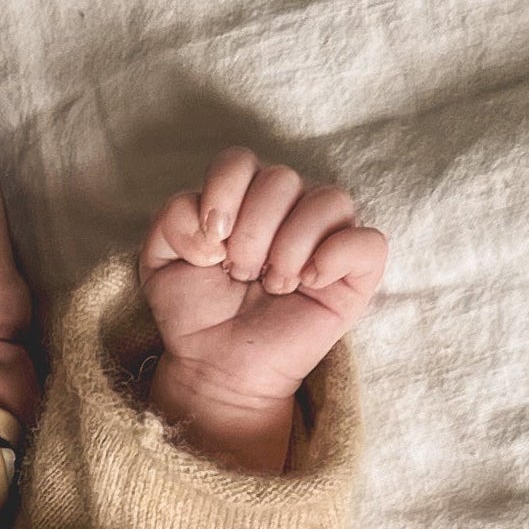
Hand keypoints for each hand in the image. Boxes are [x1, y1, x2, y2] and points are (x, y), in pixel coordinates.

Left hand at [141, 150, 386, 466]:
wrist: (216, 368)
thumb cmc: (197, 313)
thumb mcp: (160, 261)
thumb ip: (171, 218)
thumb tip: (212, 219)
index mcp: (246, 197)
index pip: (240, 161)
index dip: (222, 196)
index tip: (209, 248)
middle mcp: (290, 208)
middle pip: (281, 178)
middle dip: (251, 235)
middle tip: (240, 275)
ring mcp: (327, 238)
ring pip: (327, 199)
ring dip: (288, 248)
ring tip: (272, 285)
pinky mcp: (355, 274)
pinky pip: (368, 241)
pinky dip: (335, 256)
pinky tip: (308, 283)